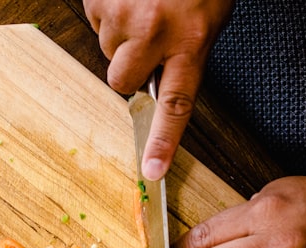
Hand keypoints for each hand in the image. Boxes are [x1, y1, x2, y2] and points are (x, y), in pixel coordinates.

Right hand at [83, 0, 233, 178]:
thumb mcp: (210, 14)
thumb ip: (186, 50)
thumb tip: (159, 80)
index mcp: (191, 40)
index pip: (176, 105)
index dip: (162, 141)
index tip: (151, 171)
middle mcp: (155, 32)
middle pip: (122, 80)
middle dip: (127, 65)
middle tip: (145, 36)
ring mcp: (122, 14)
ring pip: (106, 47)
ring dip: (119, 30)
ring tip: (141, 0)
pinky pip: (95, 17)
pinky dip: (107, 6)